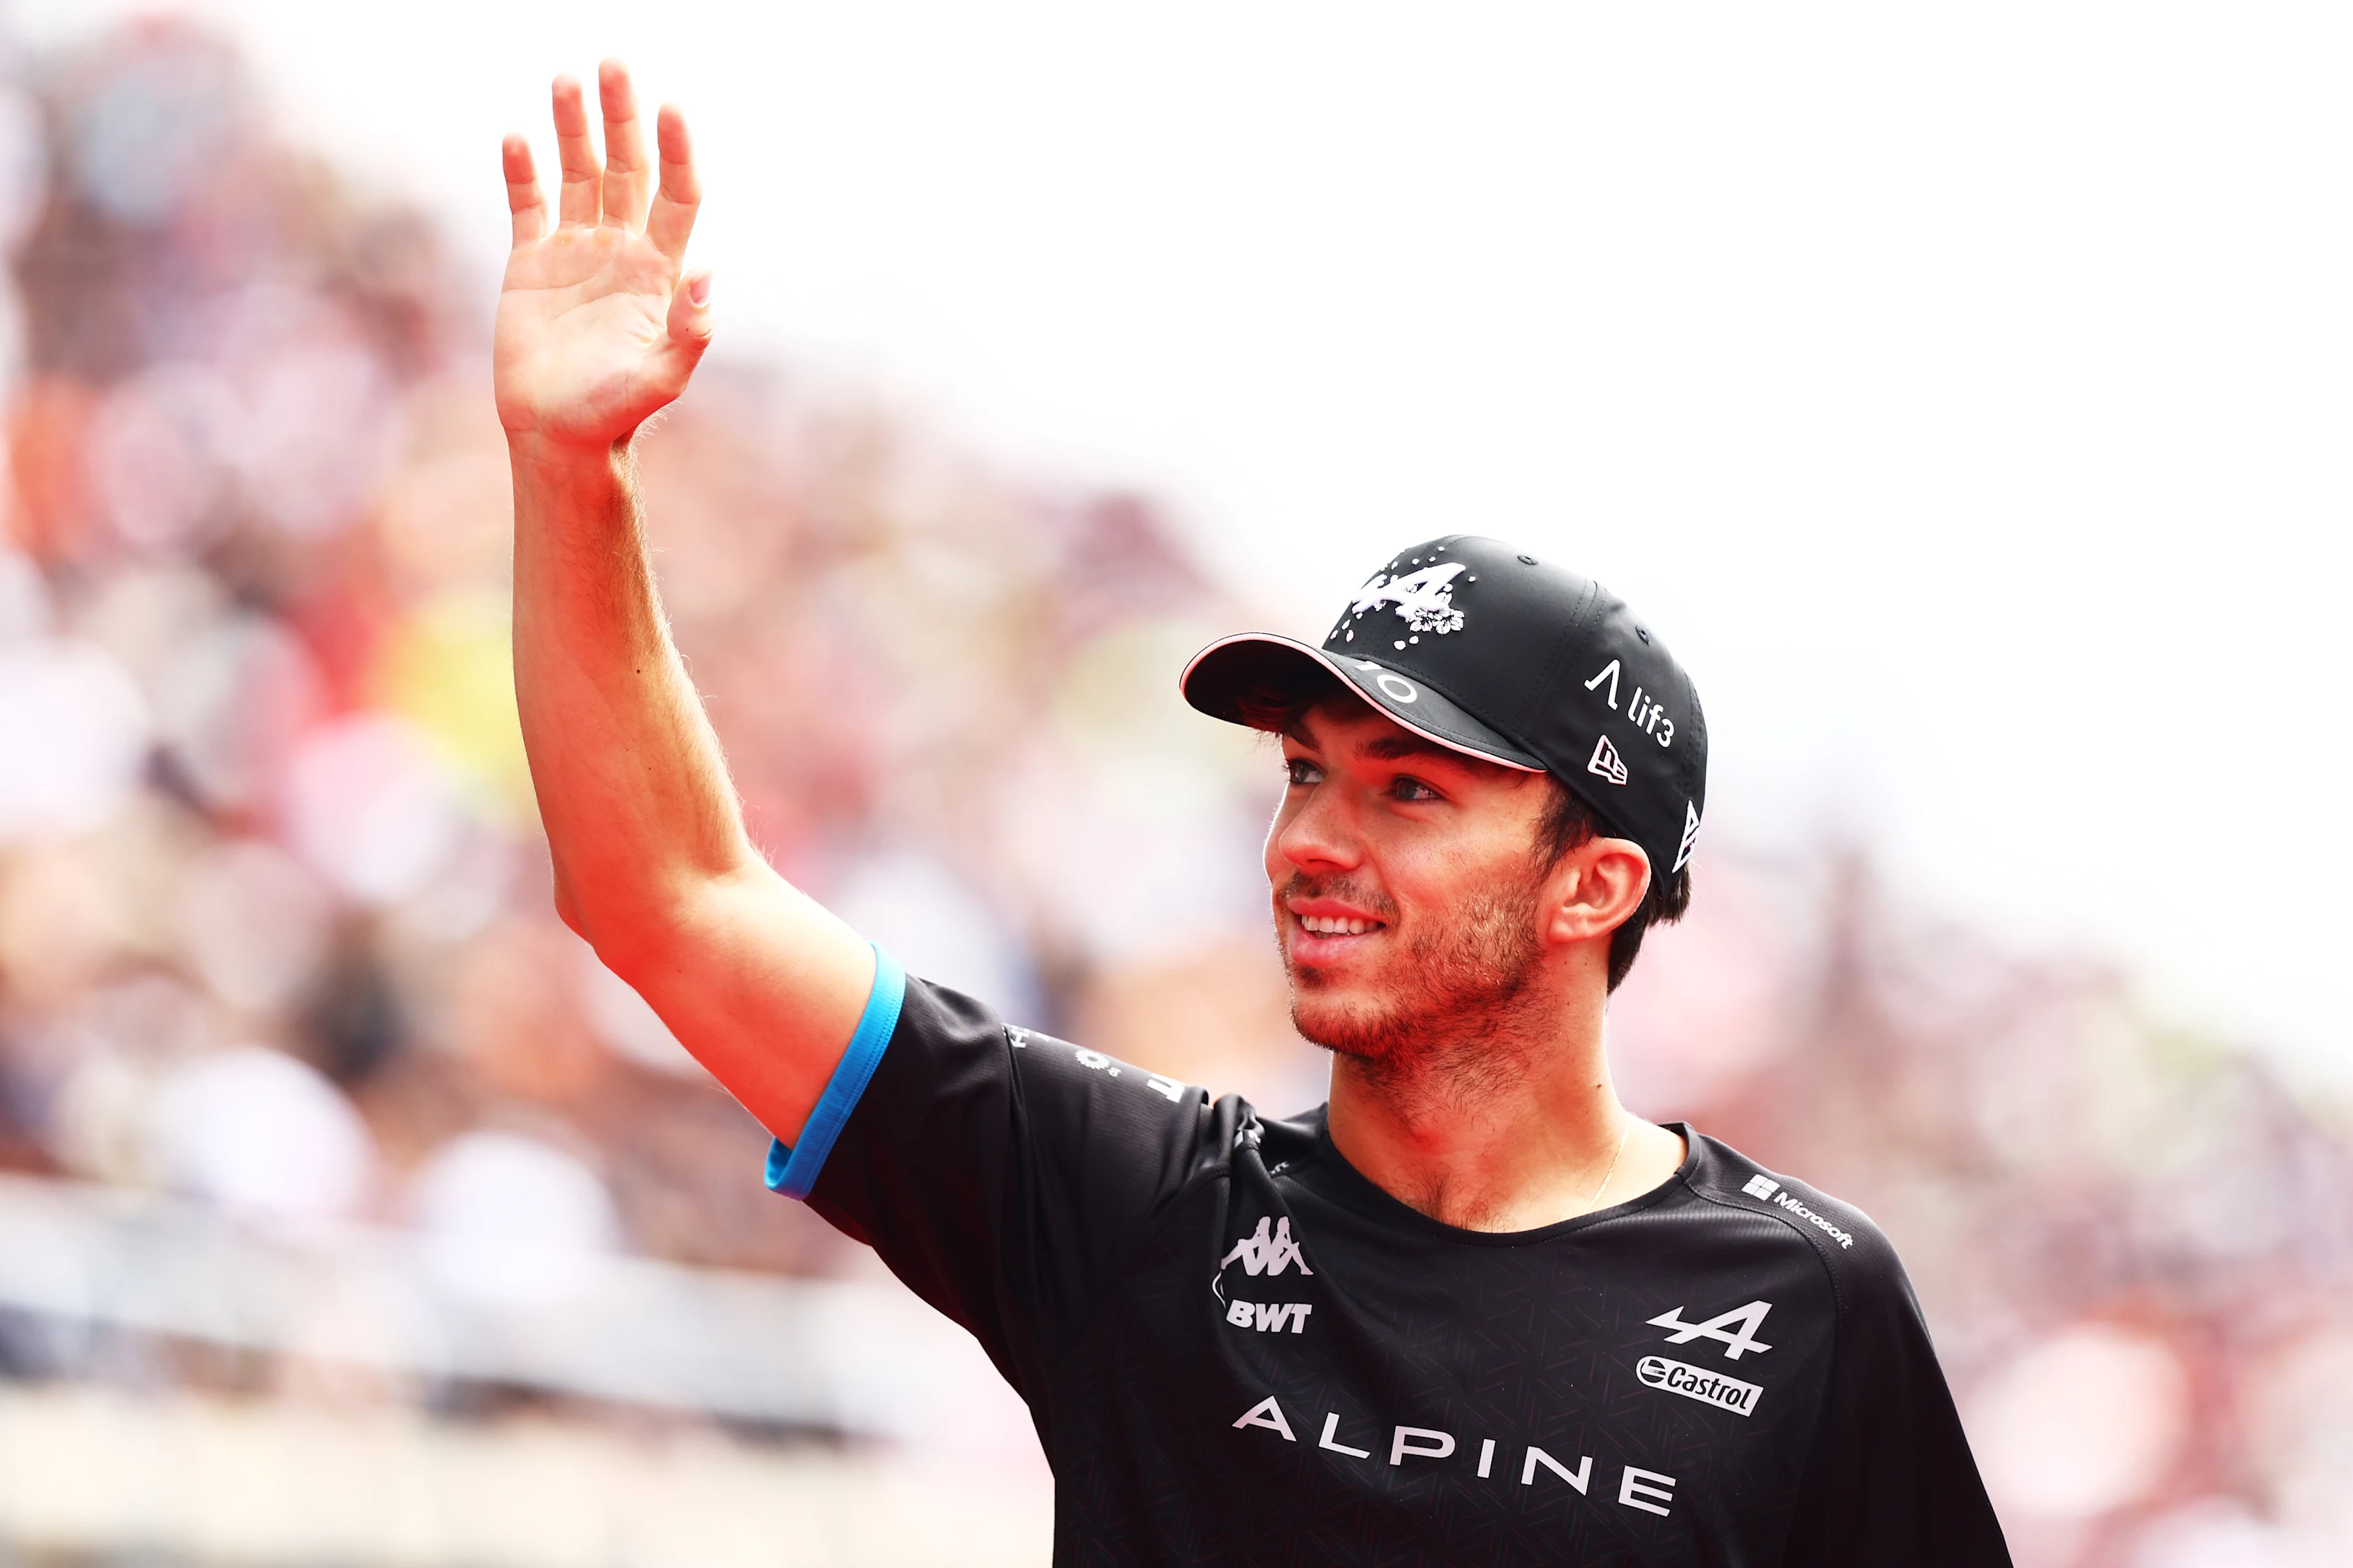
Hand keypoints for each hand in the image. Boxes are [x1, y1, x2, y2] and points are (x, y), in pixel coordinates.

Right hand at [494, 60, 709, 456]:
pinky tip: (518, 138)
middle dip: (623, 119)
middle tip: (615, 66)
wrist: (559, 433)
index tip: (672, 108)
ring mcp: (576, 252)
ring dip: (574, 129)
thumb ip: (690, 330)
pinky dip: (523, 172)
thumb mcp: (662, 377)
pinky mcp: (531, 263)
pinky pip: (528, 206)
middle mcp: (621, 250)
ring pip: (579, 175)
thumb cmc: (616, 412)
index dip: (676, 153)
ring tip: (568, 80)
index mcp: (659, 271)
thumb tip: (707, 272)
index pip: (676, 196)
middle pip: (628, 170)